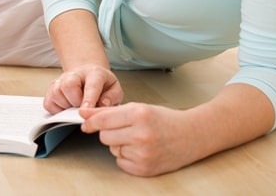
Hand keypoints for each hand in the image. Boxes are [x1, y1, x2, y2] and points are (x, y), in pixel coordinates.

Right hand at [44, 65, 122, 112]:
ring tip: (76, 107)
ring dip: (66, 106)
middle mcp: (75, 74)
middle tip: (82, 108)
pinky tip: (67, 108)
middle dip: (75, 101)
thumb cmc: (101, 84)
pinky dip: (57, 110)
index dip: (88, 99)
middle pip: (68, 85)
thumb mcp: (114, 88)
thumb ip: (112, 97)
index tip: (85, 110)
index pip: (91, 85)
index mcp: (94, 73)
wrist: (87, 75)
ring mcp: (60, 81)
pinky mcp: (51, 90)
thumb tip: (103, 104)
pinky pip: (49, 103)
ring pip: (56, 94)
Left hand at [79, 102, 193, 176]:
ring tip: (138, 139)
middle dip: (110, 132)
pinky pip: (121, 162)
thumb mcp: (138, 108)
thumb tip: (84, 114)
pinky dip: (127, 156)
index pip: (103, 120)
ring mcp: (143, 153)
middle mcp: (141, 134)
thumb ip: (109, 111)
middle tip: (126, 129)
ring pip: (112, 149)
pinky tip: (141, 150)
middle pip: (104, 136)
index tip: (85, 123)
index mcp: (139, 114)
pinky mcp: (145, 168)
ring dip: (119, 144)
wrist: (191, 135)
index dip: (90, 122)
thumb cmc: (164, 119)